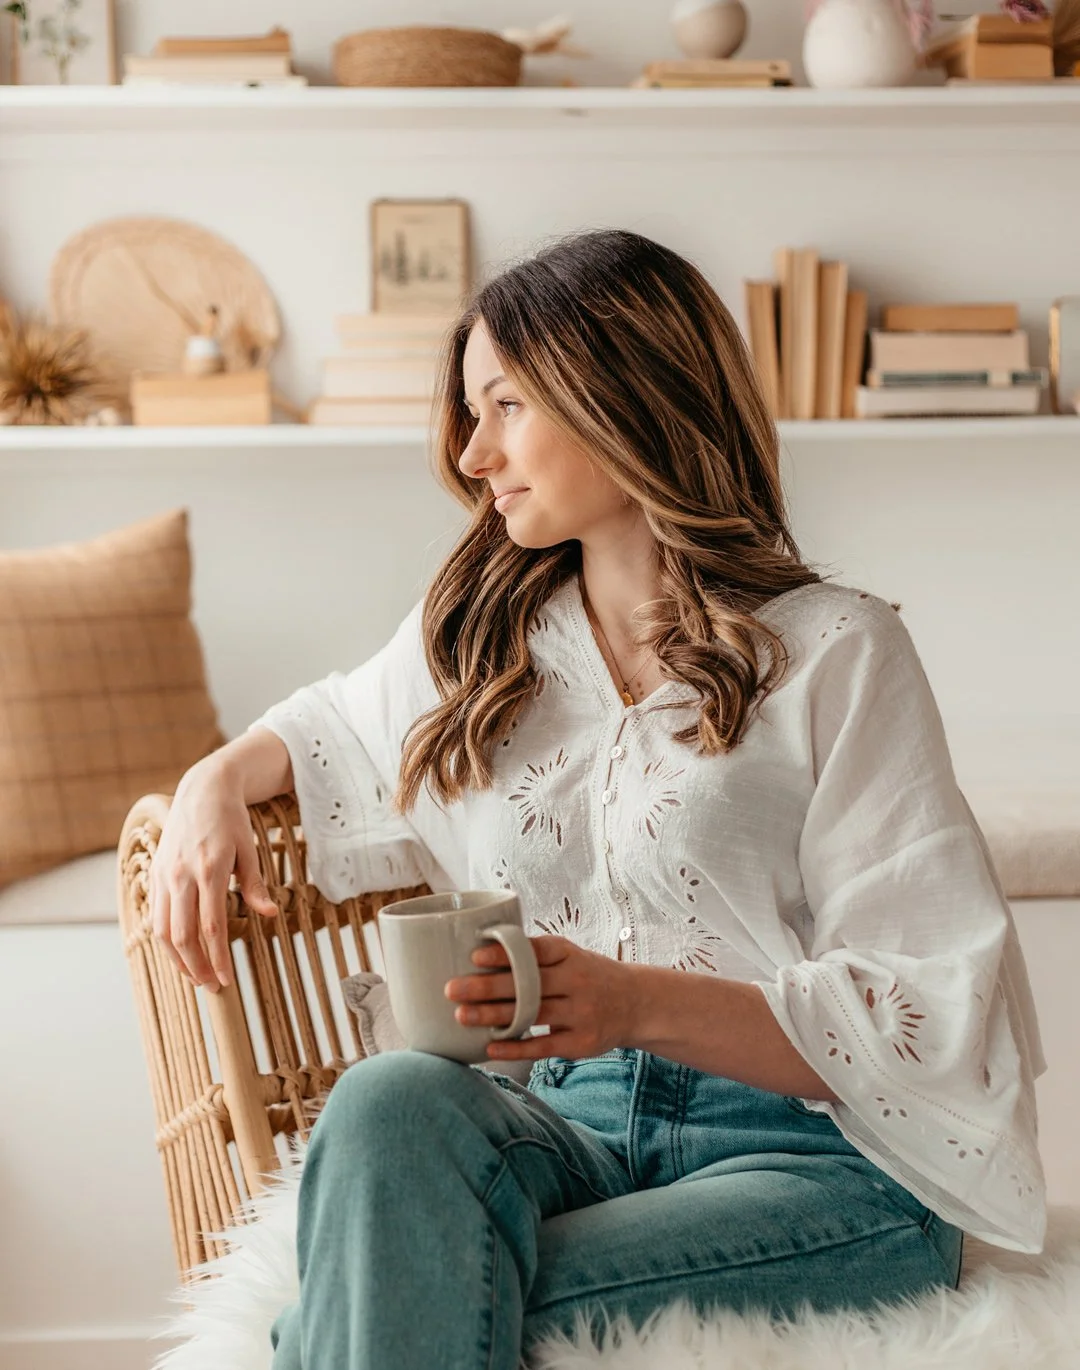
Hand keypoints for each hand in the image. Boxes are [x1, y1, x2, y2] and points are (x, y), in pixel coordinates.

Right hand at [150, 757, 279, 991]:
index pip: (212, 927)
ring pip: (163, 929)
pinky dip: (166, 938)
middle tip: (210, 987)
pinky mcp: (155, 873)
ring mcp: (164, 874)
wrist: (202, 790)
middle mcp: (182, 875)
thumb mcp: (250, 850)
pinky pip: (157, 914)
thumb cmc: (231, 820)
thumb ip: (256, 885)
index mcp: (211, 870)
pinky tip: (180, 951)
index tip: (226, 980)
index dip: (218, 958)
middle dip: (195, 967)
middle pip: (183, 935)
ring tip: (194, 976)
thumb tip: (270, 915)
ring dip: (177, 958)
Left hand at [443, 934, 634, 1061]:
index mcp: (571, 955)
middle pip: (527, 984)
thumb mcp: (571, 956)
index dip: (505, 954)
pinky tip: (490, 1047)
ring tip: (461, 1017)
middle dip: (486, 987)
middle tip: (452, 989)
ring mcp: (581, 1013)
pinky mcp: (581, 1042)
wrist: (636, 1003)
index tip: (475, 955)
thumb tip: (481, 952)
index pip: (536, 951)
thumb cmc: (589, 975)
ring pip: (531, 1015)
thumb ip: (536, 955)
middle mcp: (577, 981)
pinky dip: (515, 1047)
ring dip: (493, 1017)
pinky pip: (543, 1046)